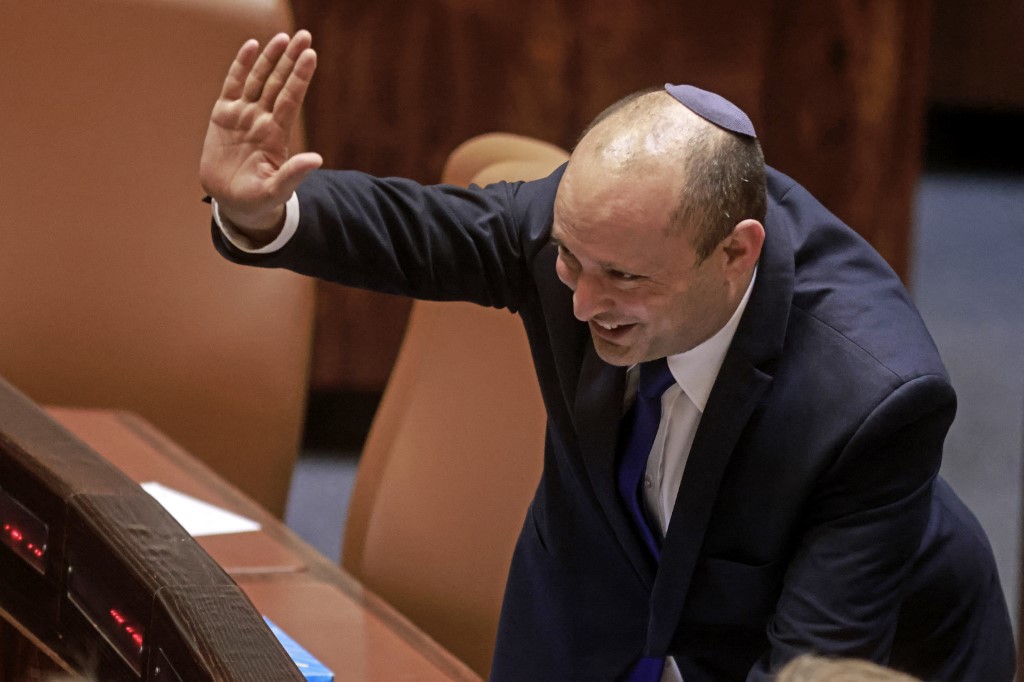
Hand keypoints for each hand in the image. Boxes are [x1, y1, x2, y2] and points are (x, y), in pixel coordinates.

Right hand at [200, 31, 322, 240]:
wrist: (234, 203)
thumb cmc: (259, 199)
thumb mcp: (276, 190)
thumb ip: (294, 173)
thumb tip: (317, 159)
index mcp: (276, 135)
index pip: (290, 99)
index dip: (300, 77)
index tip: (310, 55)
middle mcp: (262, 119)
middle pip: (278, 83)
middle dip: (290, 60)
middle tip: (304, 35)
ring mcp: (243, 115)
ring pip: (258, 80)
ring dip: (269, 59)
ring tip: (282, 37)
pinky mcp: (223, 116)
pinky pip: (233, 86)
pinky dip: (241, 66)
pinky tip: (251, 47)